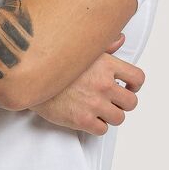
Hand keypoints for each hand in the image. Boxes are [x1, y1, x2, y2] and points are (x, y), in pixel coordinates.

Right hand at [30, 34, 144, 133]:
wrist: (30, 80)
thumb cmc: (54, 64)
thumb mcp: (81, 48)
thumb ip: (105, 45)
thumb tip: (120, 39)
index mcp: (107, 65)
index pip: (138, 78)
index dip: (135, 85)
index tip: (128, 87)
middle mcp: (104, 85)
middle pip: (131, 102)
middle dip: (123, 103)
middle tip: (113, 101)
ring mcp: (94, 104)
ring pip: (119, 118)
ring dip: (111, 116)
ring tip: (99, 110)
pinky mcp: (82, 121)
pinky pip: (102, 130)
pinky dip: (97, 126)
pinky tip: (89, 118)